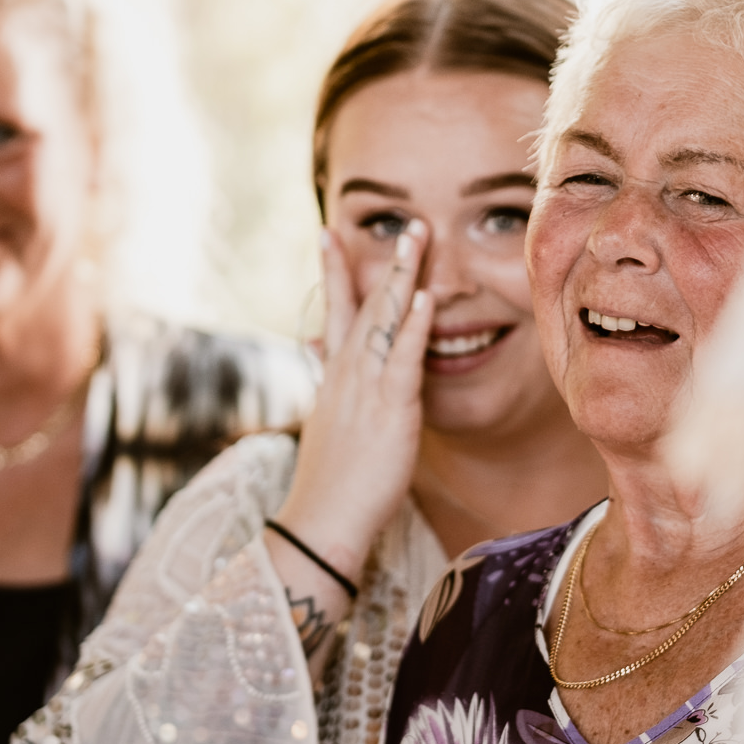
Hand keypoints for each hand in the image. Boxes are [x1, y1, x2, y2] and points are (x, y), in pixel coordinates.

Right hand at [274, 219, 433, 585]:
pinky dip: (412, 327)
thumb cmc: (330, 485)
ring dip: (401, 277)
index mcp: (334, 379)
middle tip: (403, 220)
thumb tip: (321, 354)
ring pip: (383, 321)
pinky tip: (422, 299)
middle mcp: (346, 375)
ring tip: (417, 238)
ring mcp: (366, 390)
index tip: (330, 234)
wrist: (320, 523)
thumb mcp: (326, 426)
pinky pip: (402, 360)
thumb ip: (329, 387)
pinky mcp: (389, 411)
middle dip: (381, 260)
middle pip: (363, 305)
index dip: (337, 273)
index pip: (336, 314)